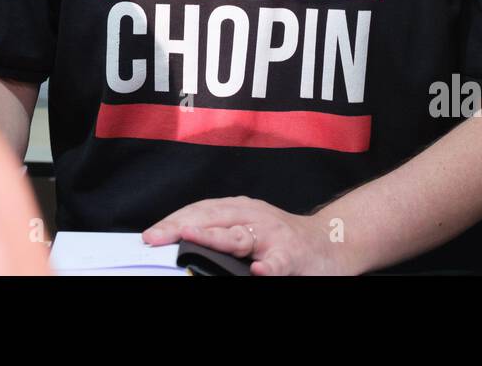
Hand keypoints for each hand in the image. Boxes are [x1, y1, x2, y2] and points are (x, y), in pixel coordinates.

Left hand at [142, 196, 347, 275]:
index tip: (149, 235)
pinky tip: (257, 271)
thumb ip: (220, 234)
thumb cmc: (284, 239)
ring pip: (240, 236)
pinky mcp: (292, 256)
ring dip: (214, 236)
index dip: (173, 220)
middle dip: (182, 226)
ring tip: (190, 237)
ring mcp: (273, 236)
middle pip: (213, 218)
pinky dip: (268, 266)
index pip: (200, 211)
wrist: (331, 242)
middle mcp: (254, 218)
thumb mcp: (249, 228)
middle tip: (155, 237)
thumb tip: (176, 243)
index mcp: (240, 210)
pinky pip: (277, 262)